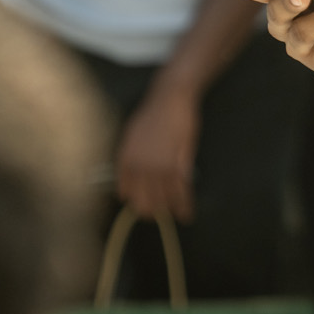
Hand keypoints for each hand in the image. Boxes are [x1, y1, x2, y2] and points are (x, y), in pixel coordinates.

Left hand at [115, 85, 199, 220]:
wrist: (171, 98)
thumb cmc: (153, 114)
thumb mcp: (132, 136)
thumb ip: (130, 159)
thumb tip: (127, 181)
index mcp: (125, 159)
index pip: (126, 192)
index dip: (137, 201)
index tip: (145, 205)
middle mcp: (139, 167)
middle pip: (144, 202)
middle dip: (154, 211)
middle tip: (162, 212)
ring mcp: (158, 167)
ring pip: (164, 200)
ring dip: (171, 210)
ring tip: (178, 215)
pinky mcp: (177, 165)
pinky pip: (181, 193)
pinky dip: (185, 205)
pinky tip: (187, 213)